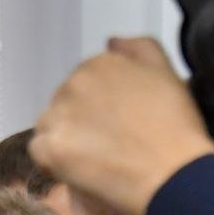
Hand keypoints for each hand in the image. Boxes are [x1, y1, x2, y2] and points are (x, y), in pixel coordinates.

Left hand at [30, 36, 213, 214]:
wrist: (170, 172)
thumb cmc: (174, 126)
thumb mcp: (165, 72)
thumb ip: (138, 49)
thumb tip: (111, 42)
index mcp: (100, 63)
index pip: (84, 83)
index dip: (97, 107)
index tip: (116, 124)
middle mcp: (74, 82)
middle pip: (64, 103)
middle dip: (79, 121)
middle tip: (107, 144)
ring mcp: (59, 114)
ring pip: (49, 125)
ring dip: (64, 139)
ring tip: (94, 157)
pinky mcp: (50, 146)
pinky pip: (39, 150)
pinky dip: (53, 160)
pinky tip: (79, 168)